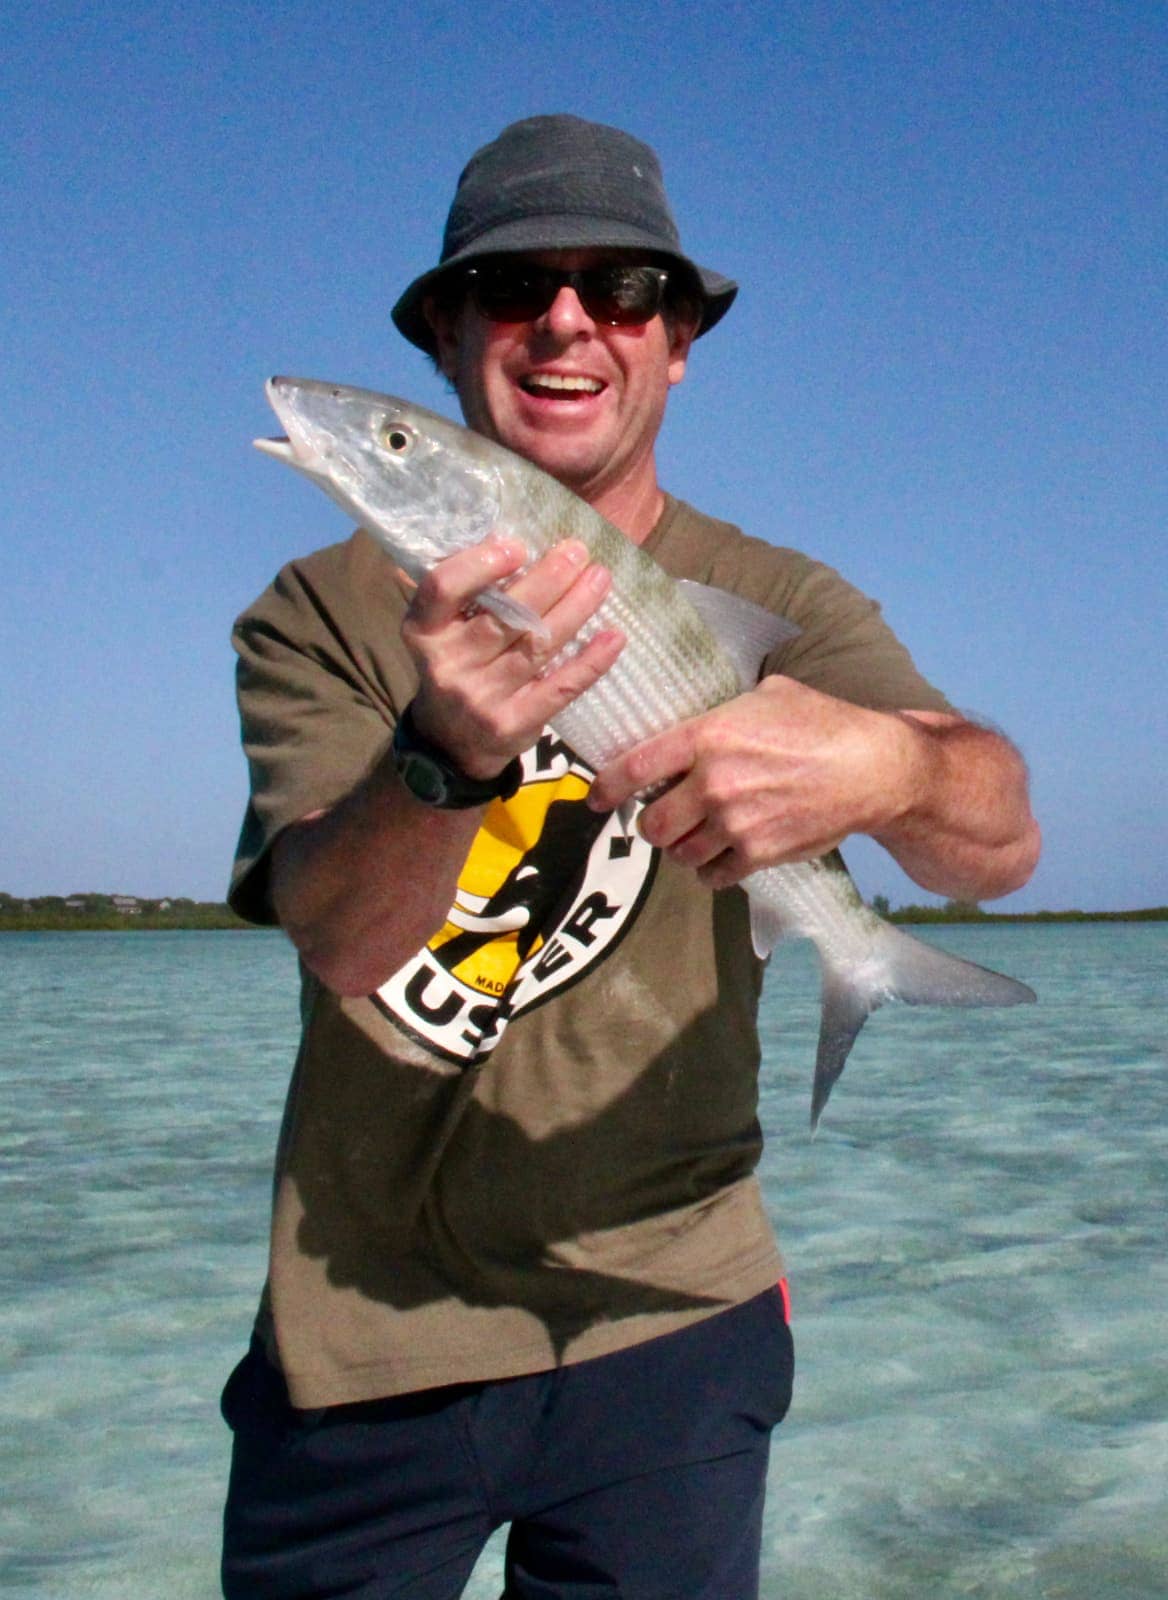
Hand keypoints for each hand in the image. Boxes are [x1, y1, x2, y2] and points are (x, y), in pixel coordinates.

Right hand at [401, 535, 623, 777]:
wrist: (451, 742)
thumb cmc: (457, 664)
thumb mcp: (441, 628)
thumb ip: (463, 589)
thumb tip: (504, 533)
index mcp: (423, 632)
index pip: (442, 589)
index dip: (480, 564)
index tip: (518, 546)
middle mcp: (447, 666)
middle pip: (503, 615)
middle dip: (548, 579)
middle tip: (578, 551)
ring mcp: (480, 699)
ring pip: (537, 646)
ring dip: (576, 609)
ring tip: (600, 580)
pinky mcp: (513, 725)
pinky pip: (559, 688)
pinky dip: (590, 662)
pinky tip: (613, 637)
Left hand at [587, 676, 917, 888]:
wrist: (873, 770)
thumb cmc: (823, 723)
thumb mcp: (767, 696)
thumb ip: (722, 710)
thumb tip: (695, 717)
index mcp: (707, 736)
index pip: (634, 766)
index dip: (607, 786)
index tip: (597, 797)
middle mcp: (713, 782)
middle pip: (653, 823)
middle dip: (654, 824)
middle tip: (665, 818)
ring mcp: (734, 823)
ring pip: (680, 853)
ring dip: (683, 848)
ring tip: (698, 836)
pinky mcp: (759, 854)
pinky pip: (713, 875)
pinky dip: (712, 870)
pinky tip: (723, 855)